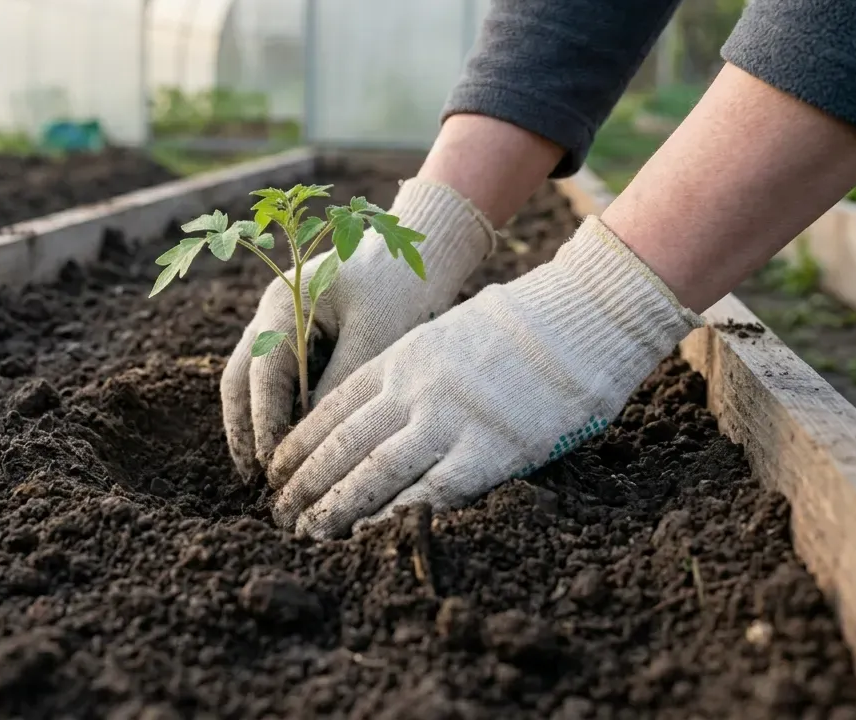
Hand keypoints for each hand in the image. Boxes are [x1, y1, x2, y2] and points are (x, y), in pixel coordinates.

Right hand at [220, 178, 495, 481]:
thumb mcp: (375, 336)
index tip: (269, 464)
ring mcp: (279, 323)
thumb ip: (339, 383)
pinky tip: (292, 444)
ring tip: (266, 471)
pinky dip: (278, 409)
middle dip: (244, 428)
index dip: (263, 421)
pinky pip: (276, 378)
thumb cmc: (401, 286)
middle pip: (241, 377)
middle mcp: (271, 313)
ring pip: (252, 380)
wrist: (418, 250)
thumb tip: (309, 438)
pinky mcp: (297, 335)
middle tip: (254, 478)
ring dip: (256, 422)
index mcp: (283, 304)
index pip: (262, 373)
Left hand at [267, 216, 701, 538]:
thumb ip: (408, 369)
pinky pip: (432, 491)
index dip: (300, 444)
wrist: (580, 318)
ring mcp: (450, 419)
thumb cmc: (516, 326)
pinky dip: (394, 516)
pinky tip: (368, 536)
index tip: (276, 471)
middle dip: (305, 481)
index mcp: (402, 357)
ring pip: (375, 470)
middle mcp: (415, 388)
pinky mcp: (490, 451)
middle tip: (279, 513)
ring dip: (336, 506)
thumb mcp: (444, 332)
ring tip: (308, 532)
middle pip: (343, 443)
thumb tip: (378, 406)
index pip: (332, 407)